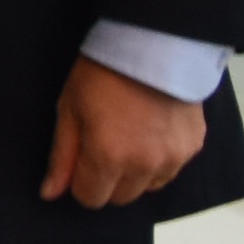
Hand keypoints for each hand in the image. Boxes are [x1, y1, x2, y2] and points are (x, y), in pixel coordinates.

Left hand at [40, 54, 209, 208]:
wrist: (153, 44)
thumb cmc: (102, 74)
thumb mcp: (70, 109)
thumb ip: (62, 157)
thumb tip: (50, 193)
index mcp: (109, 158)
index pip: (91, 198)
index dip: (80, 181)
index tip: (80, 160)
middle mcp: (145, 166)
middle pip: (121, 197)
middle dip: (107, 179)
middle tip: (103, 145)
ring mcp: (174, 158)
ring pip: (148, 187)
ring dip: (135, 173)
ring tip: (129, 136)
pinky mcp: (194, 147)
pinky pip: (171, 170)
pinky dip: (159, 160)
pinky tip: (151, 131)